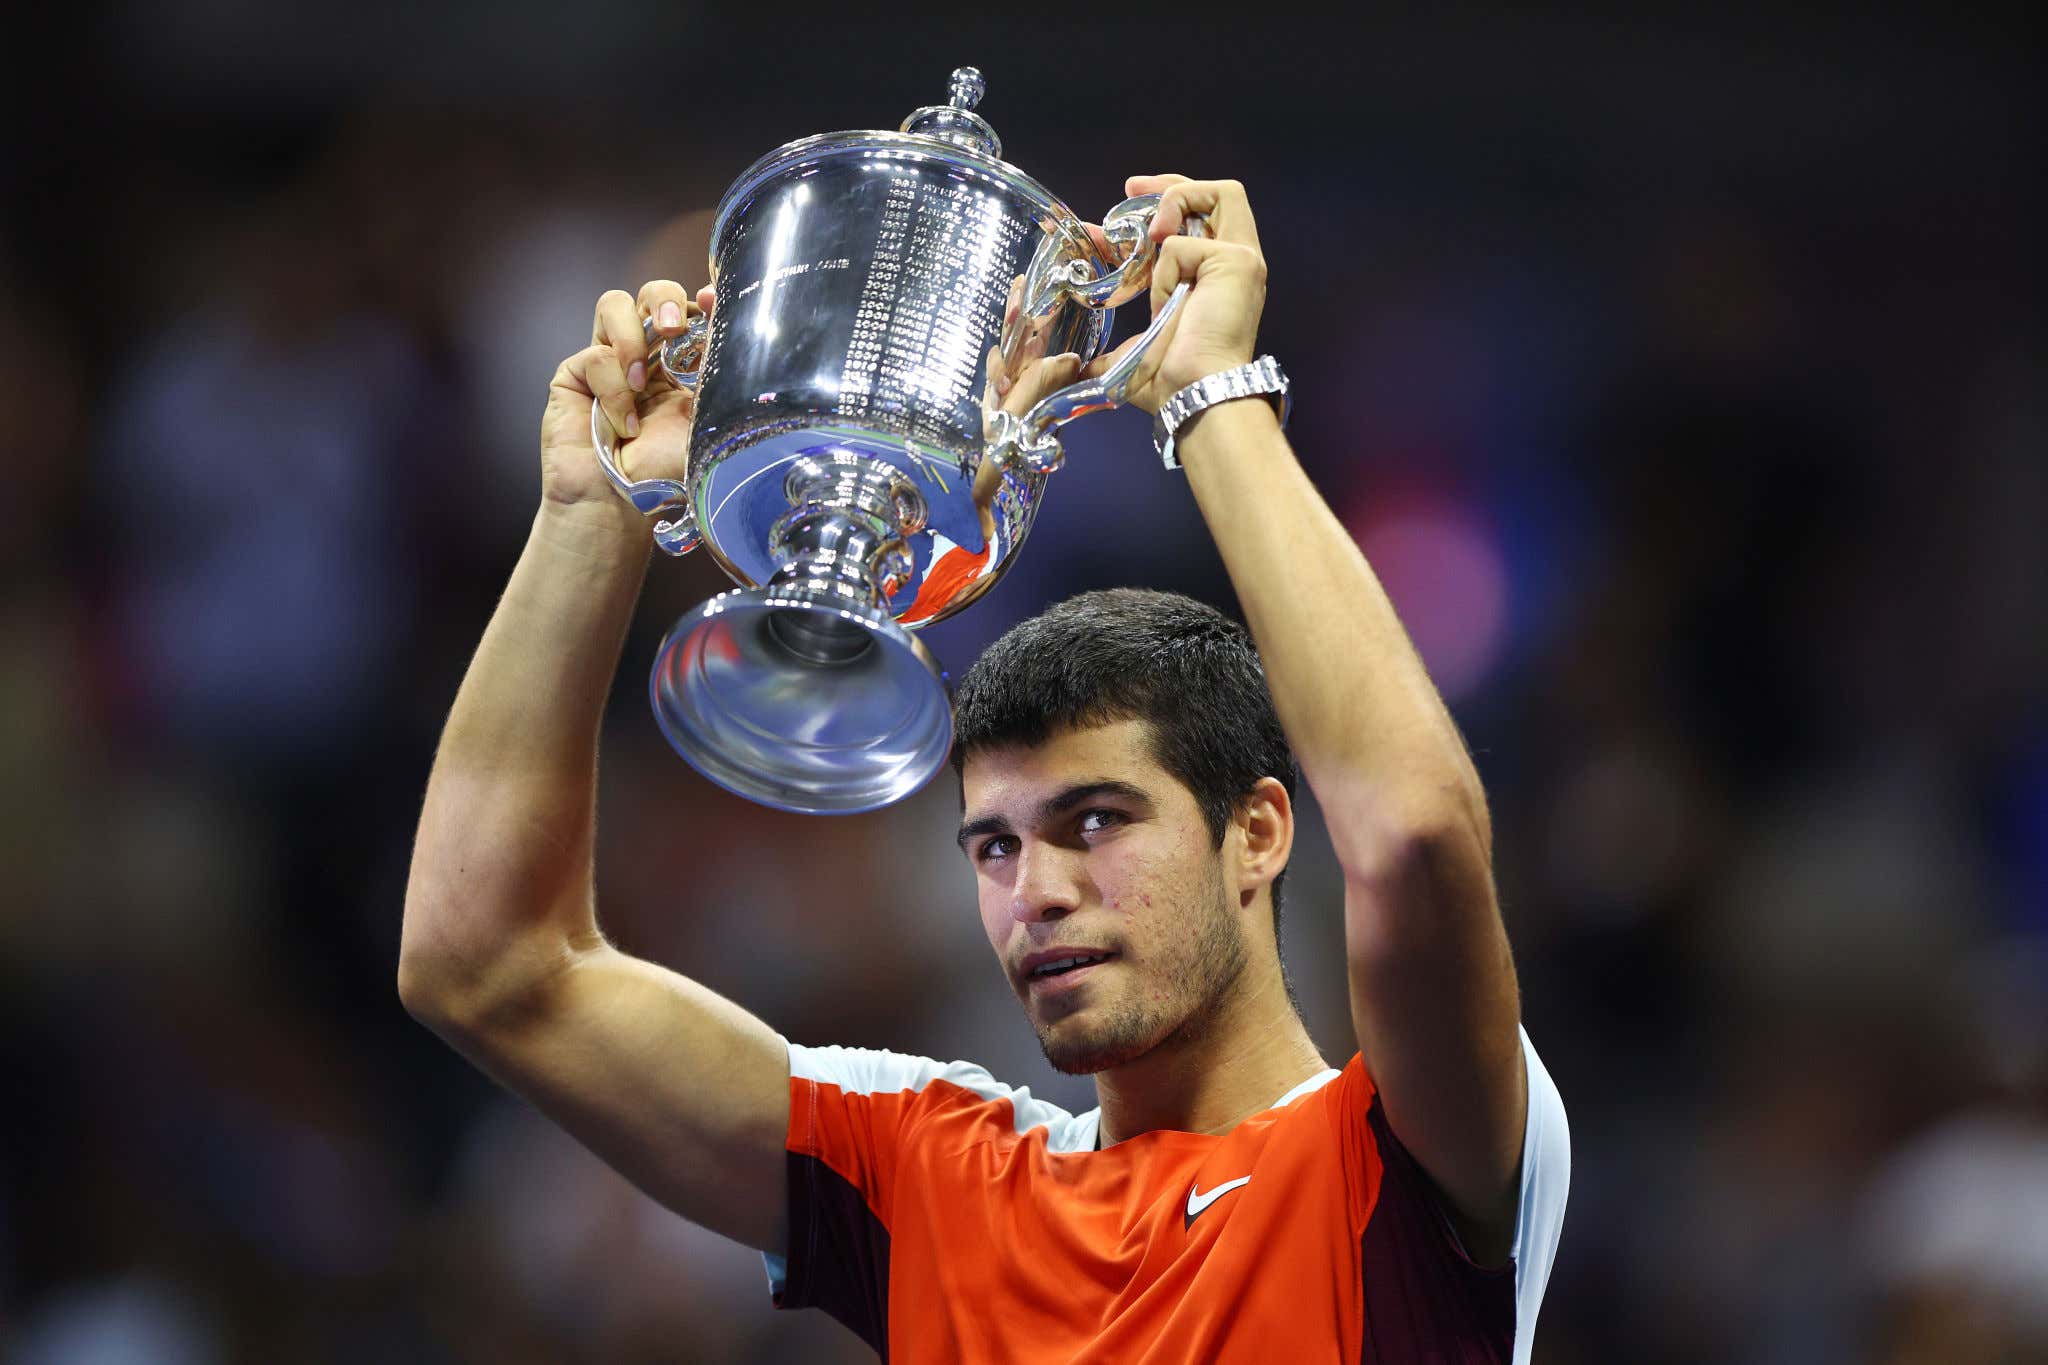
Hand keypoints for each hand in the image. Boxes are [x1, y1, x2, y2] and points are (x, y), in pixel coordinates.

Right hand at [538, 279, 715, 524]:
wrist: (621, 506)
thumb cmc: (666, 474)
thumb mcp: (708, 422)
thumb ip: (718, 377)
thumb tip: (725, 331)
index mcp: (685, 363)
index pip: (693, 311)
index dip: (700, 297)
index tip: (710, 299)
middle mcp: (649, 355)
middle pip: (654, 294)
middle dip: (664, 301)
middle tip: (674, 327)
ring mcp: (609, 360)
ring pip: (615, 305)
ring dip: (631, 337)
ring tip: (642, 380)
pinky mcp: (576, 373)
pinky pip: (594, 356)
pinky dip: (613, 390)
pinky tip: (625, 425)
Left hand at [1084, 175, 1267, 413]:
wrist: (1194, 394)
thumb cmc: (1175, 382)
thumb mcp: (1140, 350)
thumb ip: (1121, 342)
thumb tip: (1078, 366)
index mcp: (1221, 277)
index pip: (1203, 217)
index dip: (1166, 202)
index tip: (1127, 201)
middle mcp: (1238, 262)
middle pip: (1218, 194)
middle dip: (1171, 186)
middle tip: (1131, 190)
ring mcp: (1242, 260)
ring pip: (1218, 195)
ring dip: (1174, 204)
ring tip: (1147, 235)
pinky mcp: (1237, 262)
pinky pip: (1183, 244)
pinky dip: (1163, 269)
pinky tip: (1163, 299)